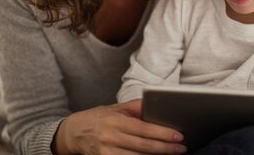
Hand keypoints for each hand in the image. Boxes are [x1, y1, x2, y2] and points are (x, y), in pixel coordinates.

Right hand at [52, 99, 185, 154]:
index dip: (163, 133)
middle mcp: (111, 137)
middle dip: (165, 148)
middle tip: (181, 148)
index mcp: (116, 121)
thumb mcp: (115, 108)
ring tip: (172, 154)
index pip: (144, 129)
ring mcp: (107, 152)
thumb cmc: (97, 118)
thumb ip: (136, 107)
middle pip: (144, 146)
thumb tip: (156, 104)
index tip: (178, 135)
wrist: (72, 133)